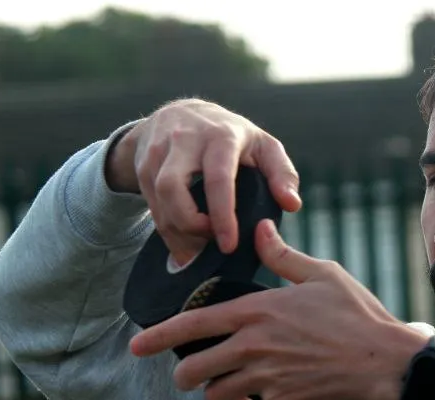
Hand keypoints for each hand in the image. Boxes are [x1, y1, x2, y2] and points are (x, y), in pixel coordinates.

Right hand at [105, 98, 302, 262]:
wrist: (182, 113)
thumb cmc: (232, 136)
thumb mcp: (263, 146)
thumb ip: (282, 174)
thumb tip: (292, 205)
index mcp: (220, 137)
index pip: (217, 179)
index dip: (222, 216)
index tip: (229, 245)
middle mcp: (184, 139)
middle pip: (172, 188)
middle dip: (189, 225)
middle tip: (210, 244)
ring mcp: (158, 151)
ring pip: (157, 199)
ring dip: (175, 232)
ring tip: (197, 251)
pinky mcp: (143, 165)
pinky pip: (150, 204)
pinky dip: (166, 229)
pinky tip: (182, 243)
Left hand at [129, 219, 429, 399]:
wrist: (387, 363)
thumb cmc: (358, 315)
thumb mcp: (322, 275)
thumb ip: (283, 257)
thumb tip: (259, 229)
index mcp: (256, 312)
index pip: (192, 325)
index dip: (158, 338)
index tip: (136, 347)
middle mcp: (253, 346)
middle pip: (194, 372)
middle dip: (187, 378)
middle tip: (194, 379)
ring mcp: (267, 378)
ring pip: (220, 398)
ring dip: (225, 399)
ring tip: (241, 396)